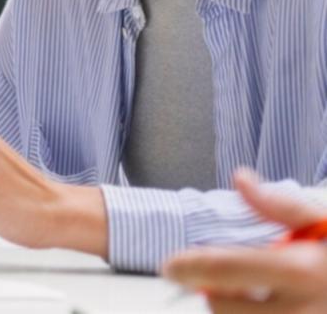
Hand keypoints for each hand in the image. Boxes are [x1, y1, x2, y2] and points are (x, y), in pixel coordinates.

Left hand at [163, 169, 326, 311]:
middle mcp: (304, 311)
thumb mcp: (326, 222)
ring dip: (236, 312)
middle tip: (220, 283)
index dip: (189, 267)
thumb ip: (282, 205)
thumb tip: (241, 179)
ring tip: (250, 297)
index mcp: (302, 271)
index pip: (226, 269)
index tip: (170, 266)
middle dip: (214, 294)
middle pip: (225, 309)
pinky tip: (268, 308)